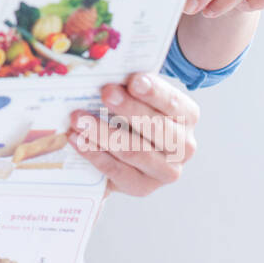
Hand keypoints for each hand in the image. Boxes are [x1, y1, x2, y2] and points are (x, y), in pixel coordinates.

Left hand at [67, 72, 198, 197]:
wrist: (130, 153)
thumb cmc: (134, 115)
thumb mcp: (139, 98)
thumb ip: (130, 87)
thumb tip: (106, 75)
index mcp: (187, 116)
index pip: (172, 103)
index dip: (153, 92)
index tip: (134, 80)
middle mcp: (184, 146)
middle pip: (155, 127)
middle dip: (128, 108)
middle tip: (104, 93)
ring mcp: (166, 171)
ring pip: (134, 151)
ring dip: (103, 133)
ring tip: (79, 119)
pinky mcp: (143, 188)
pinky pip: (117, 171)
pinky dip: (94, 154)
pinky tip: (76, 139)